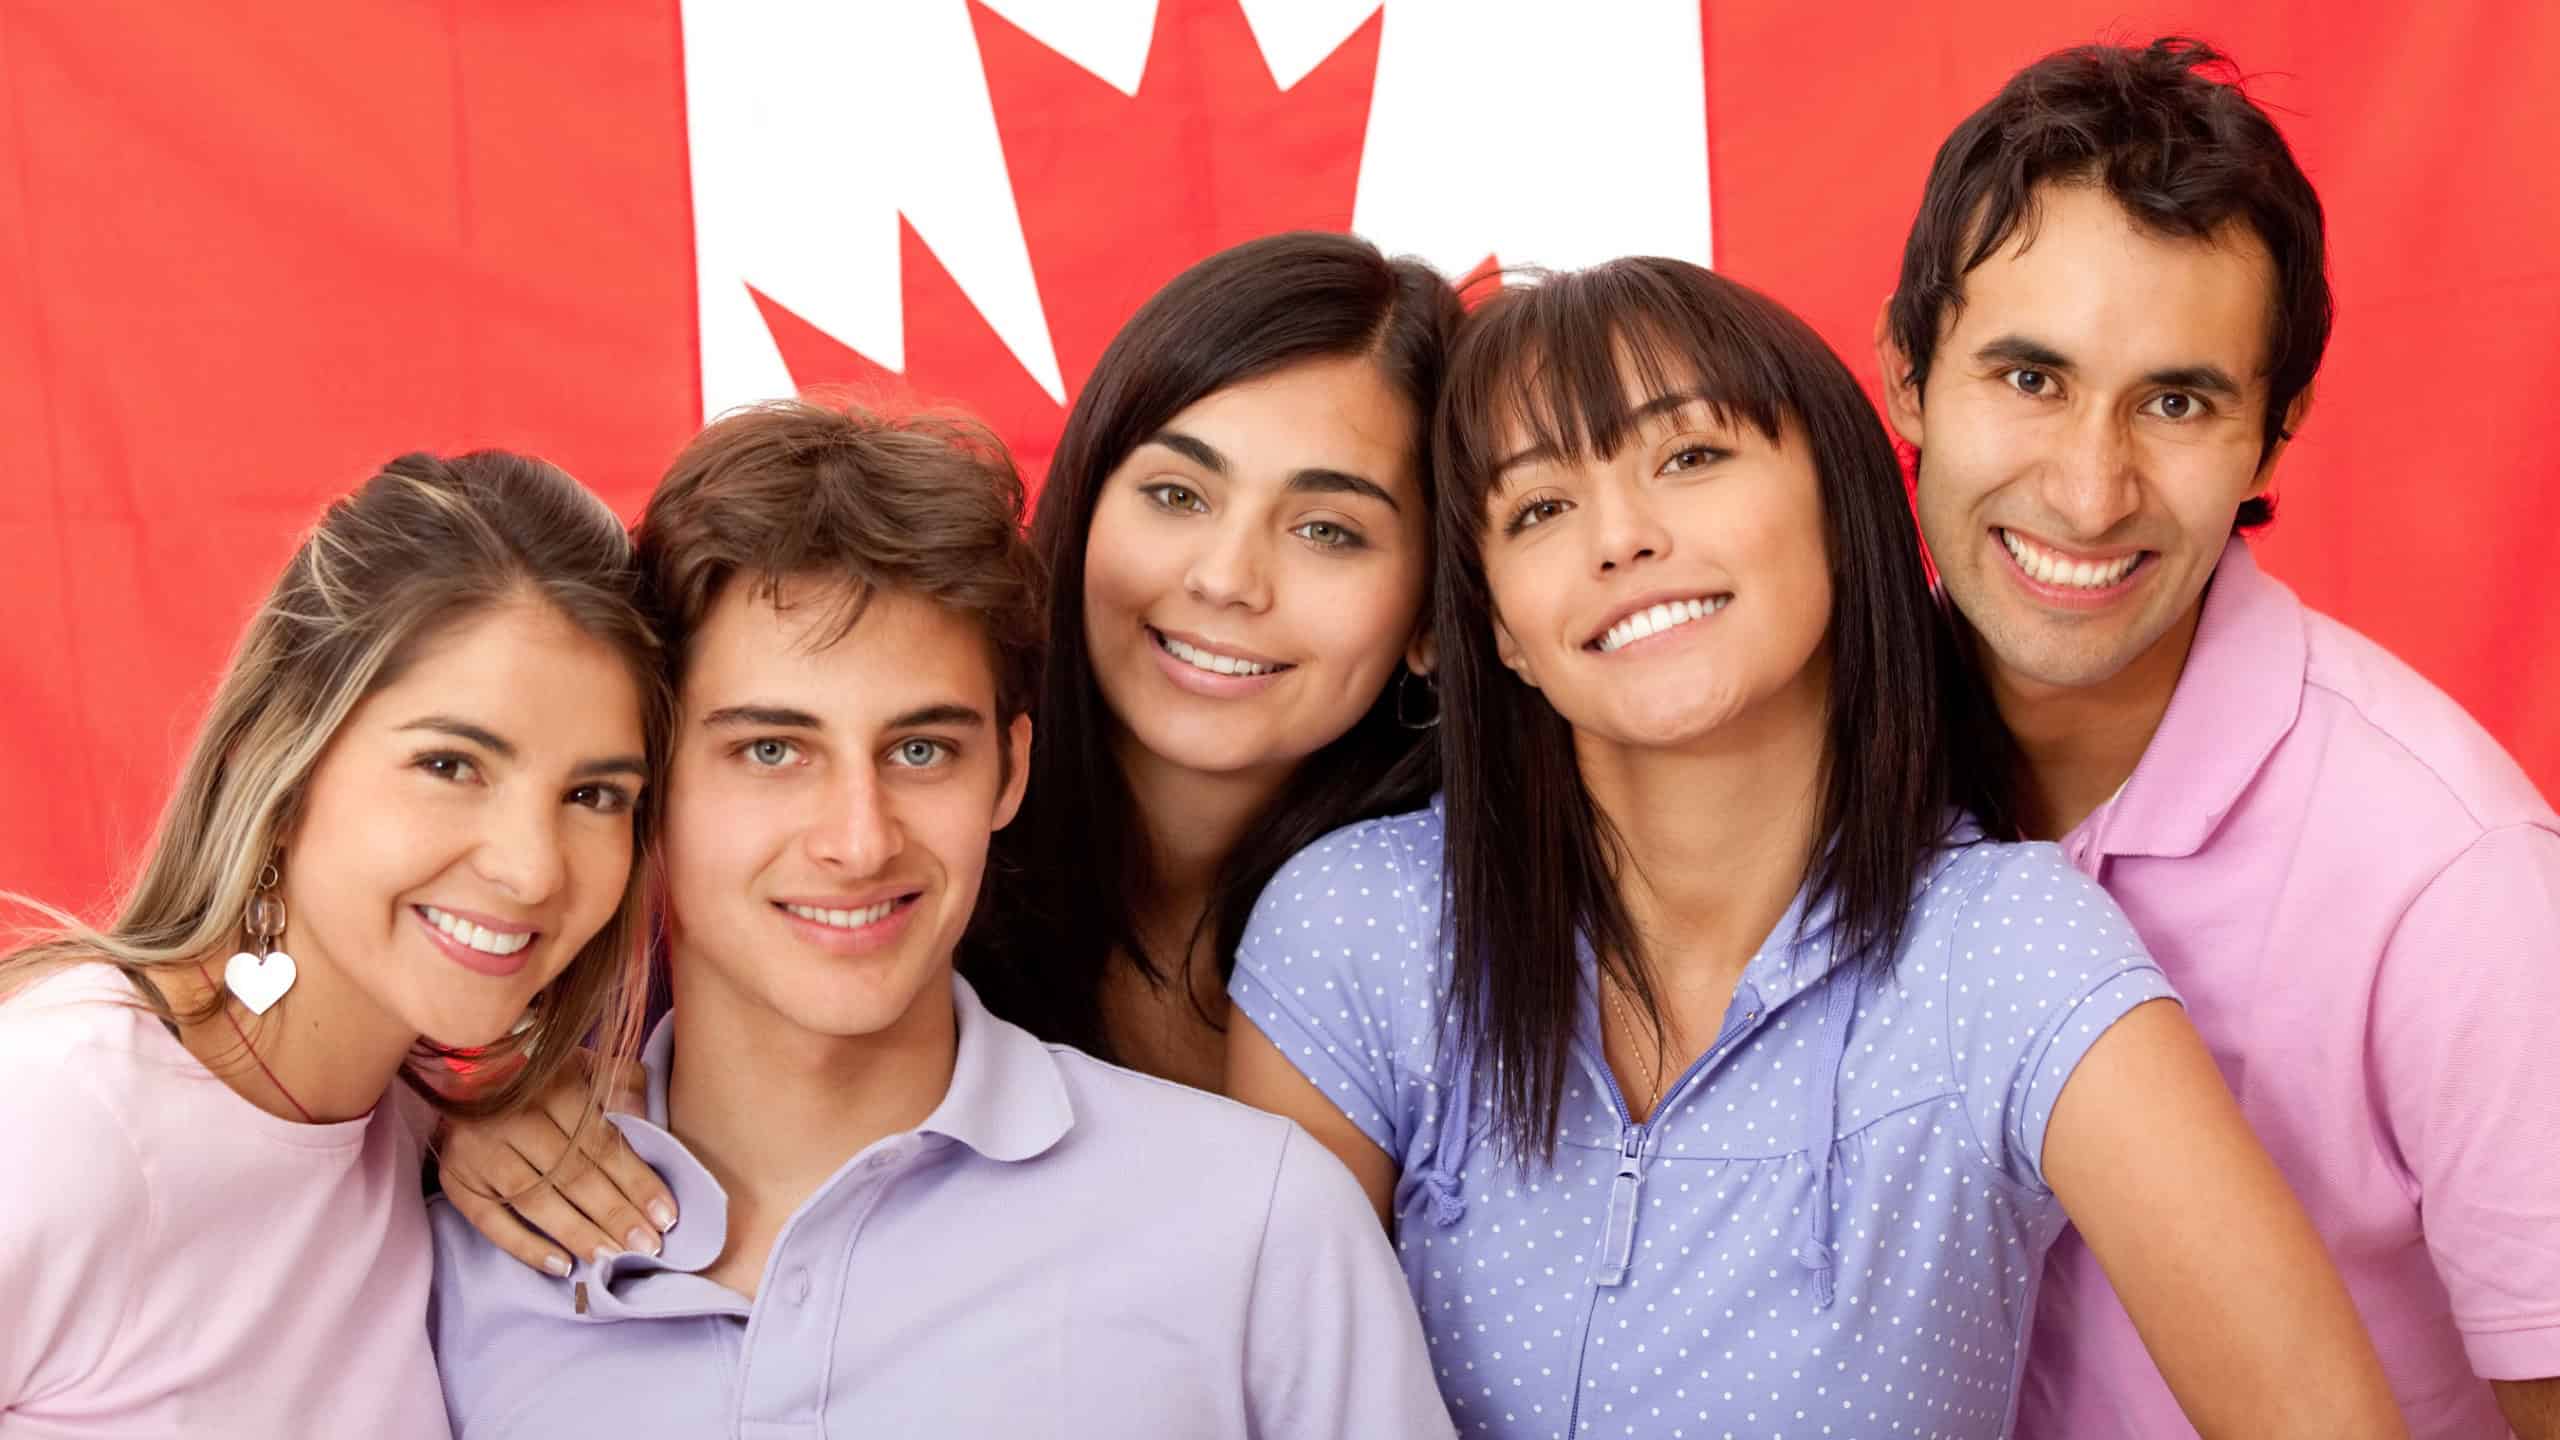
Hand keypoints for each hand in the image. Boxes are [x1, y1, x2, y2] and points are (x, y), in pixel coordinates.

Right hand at [435, 1051, 675, 1275]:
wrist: (465, 1071)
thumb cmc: (541, 1075)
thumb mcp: (584, 1064)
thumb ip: (621, 1086)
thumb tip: (648, 1123)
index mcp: (550, 1085)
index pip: (599, 1142)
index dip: (635, 1181)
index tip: (666, 1216)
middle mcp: (511, 1118)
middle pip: (571, 1175)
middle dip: (614, 1214)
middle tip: (648, 1247)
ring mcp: (479, 1152)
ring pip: (535, 1200)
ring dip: (579, 1234)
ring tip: (613, 1260)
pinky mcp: (456, 1180)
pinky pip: (491, 1222)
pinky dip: (526, 1247)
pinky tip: (563, 1266)